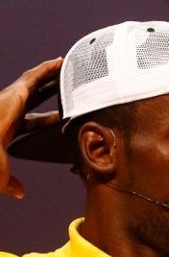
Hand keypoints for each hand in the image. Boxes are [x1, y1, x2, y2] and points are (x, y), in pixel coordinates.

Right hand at [0, 58, 61, 198]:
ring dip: (53, 76)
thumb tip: (21, 193)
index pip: (34, 121)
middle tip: (71, 89)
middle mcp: (11, 109)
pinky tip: (61, 62)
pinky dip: (48, 68)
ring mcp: (12, 98)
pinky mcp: (15, 91)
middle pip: (37, 98)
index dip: (50, 119)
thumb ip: (10, 182)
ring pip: (37, 83)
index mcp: (9, 126)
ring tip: (70, 70)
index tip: (64, 118)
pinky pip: (35, 76)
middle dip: (53, 92)